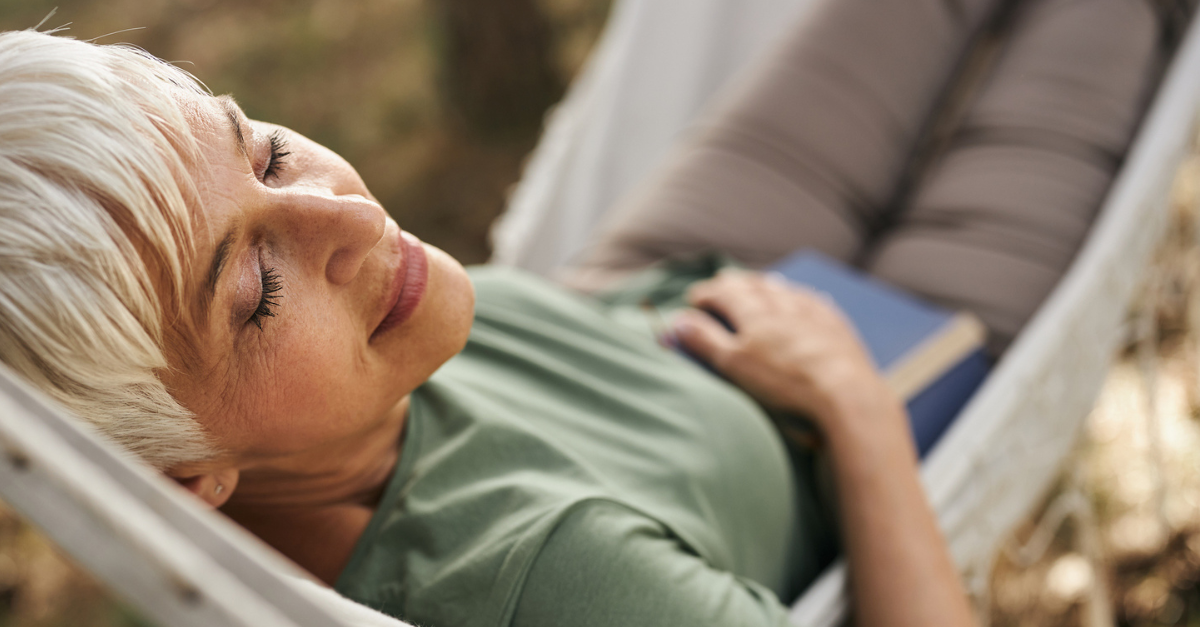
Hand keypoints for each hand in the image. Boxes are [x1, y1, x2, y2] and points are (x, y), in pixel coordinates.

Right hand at [672, 269, 897, 435]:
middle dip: (736, 283)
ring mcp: (814, 316)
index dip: (706, 294)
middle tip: (723, 280)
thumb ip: (705, 341)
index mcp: (755, 315)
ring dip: (768, 285)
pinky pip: (816, 304)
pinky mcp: (838, 330)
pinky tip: (806, 298)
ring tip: (760, 281)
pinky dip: (803, 297)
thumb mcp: (734, 364)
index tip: (693, 297)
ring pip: (786, 291)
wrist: (846, 395)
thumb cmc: (784, 383)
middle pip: (756, 287)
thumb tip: (678, 320)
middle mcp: (784, 307)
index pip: (725, 294)